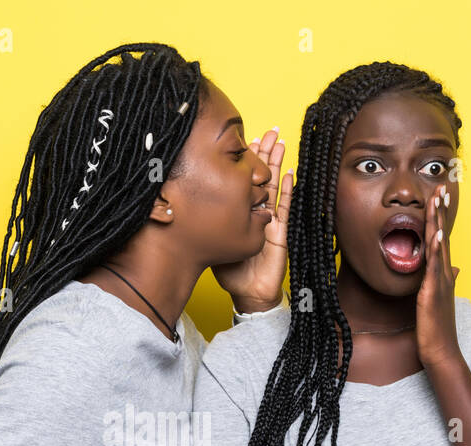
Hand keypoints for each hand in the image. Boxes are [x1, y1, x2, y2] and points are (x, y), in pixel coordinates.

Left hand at [210, 127, 293, 312]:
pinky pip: (285, 207)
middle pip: (263, 175)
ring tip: (280, 140)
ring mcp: (271, 219)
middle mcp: (257, 210)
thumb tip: (182, 201)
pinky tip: (288, 173)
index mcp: (241, 210)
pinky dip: (287, 190)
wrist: (248, 291)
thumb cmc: (230, 268)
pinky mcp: (280, 231)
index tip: (244, 138)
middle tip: (268, 129)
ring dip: (278, 163)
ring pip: (275, 185)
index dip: (246, 159)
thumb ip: (205, 221)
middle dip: (265, 151)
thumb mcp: (212, 238)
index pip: (244, 178)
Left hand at [415, 183, 461, 368]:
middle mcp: (444, 273)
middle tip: (441, 186)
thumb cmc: (437, 327)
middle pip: (442, 235)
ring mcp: (440, 281)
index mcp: (443, 274)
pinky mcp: (433, 291)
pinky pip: (434, 266)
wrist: (440, 350)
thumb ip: (445, 281)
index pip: (441, 239)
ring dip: (439, 221)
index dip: (439, 218)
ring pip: (439, 245)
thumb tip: (455, 268)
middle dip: (441, 211)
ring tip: (438, 199)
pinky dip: (436, 248)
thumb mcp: (439, 299)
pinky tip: (435, 233)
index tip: (439, 197)